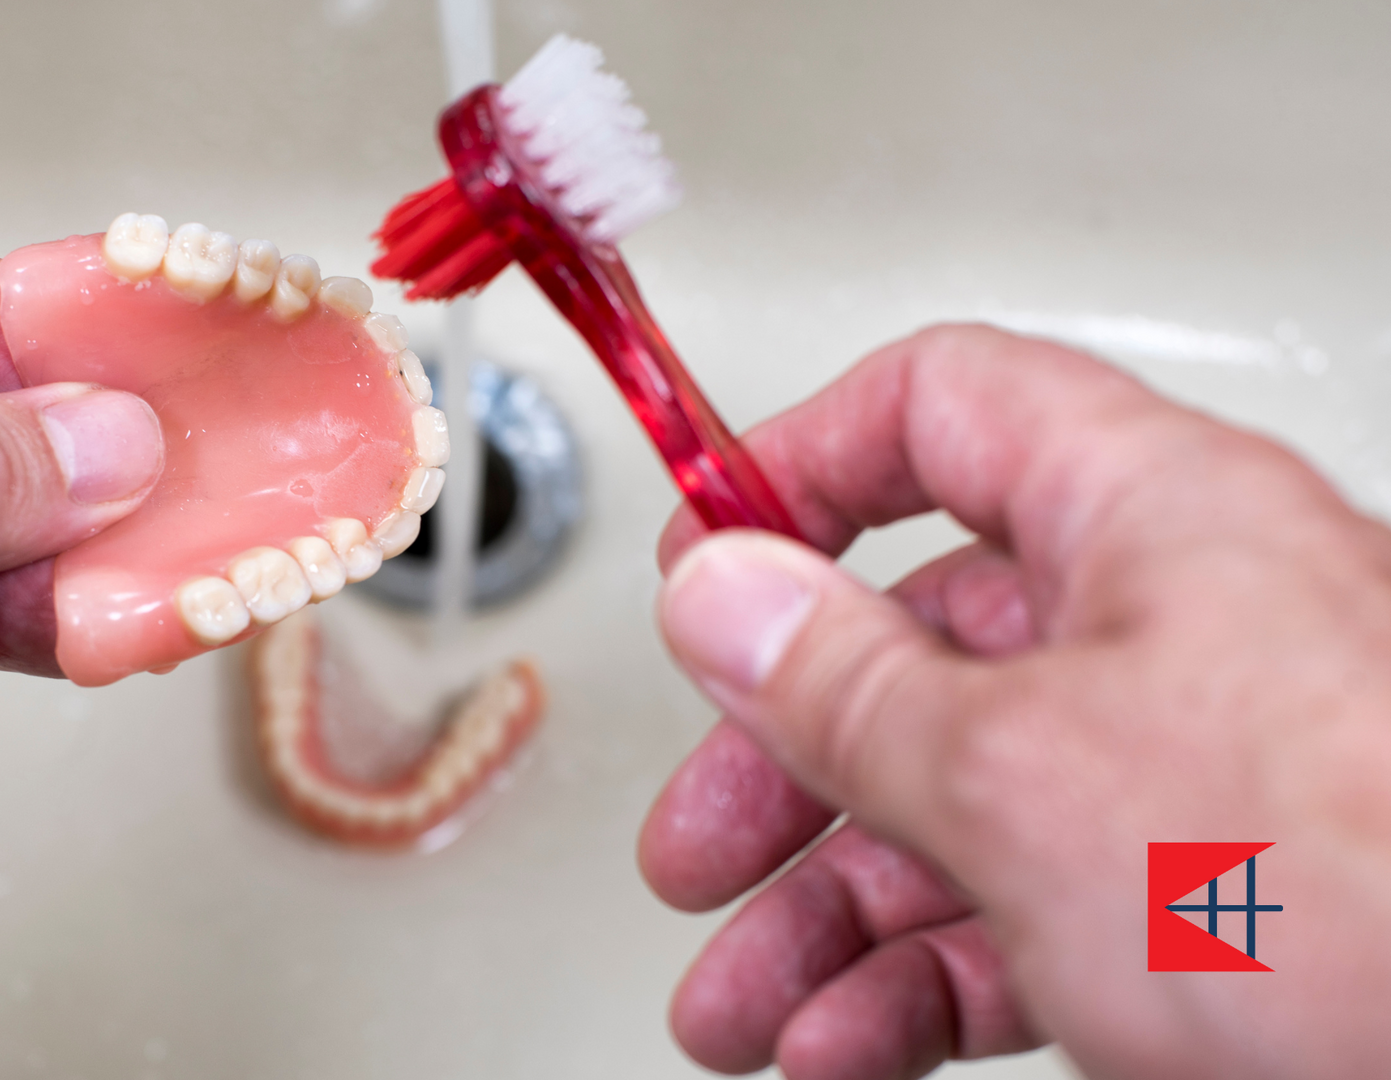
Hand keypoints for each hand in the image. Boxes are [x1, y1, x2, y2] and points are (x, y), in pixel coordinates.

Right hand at [643, 325, 1390, 1077]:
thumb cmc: (1360, 889)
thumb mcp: (1022, 771)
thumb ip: (844, 682)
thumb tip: (722, 595)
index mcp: (1147, 519)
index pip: (939, 412)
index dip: (798, 466)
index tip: (704, 555)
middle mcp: (1172, 627)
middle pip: (918, 651)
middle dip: (779, 770)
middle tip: (698, 849)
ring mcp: (1192, 777)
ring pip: (958, 811)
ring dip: (827, 917)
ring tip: (741, 1005)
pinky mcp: (1212, 912)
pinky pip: (1023, 920)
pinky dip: (918, 987)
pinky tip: (844, 1047)